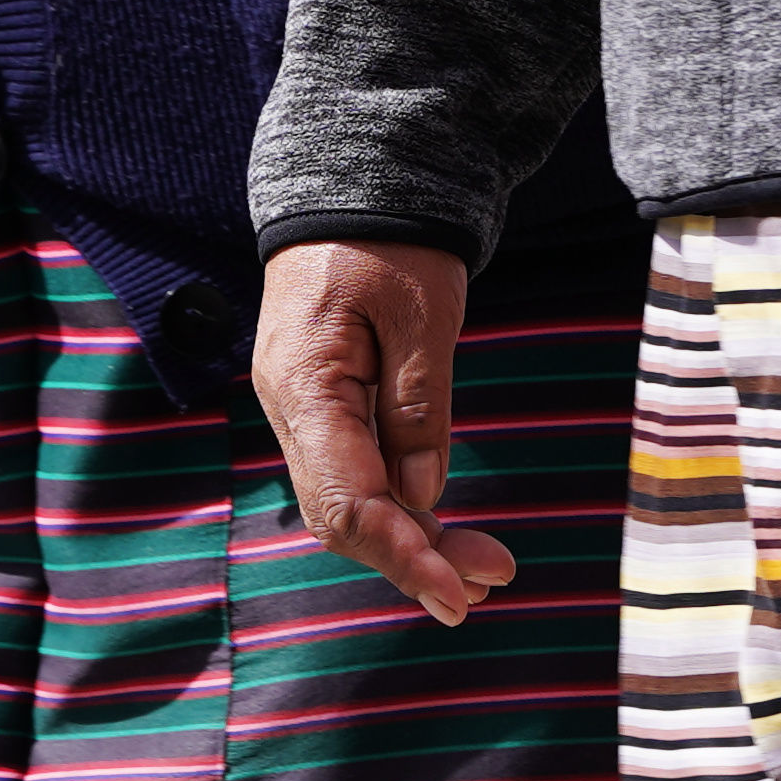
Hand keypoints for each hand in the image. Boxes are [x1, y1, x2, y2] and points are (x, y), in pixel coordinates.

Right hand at [248, 239, 513, 624]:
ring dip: (411, 542)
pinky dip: (399, 508)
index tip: (456, 595)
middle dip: (414, 559)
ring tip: (483, 570)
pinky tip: (442, 528)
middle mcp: (289, 409)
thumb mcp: (422, 312)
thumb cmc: (390, 240)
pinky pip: (353, 474)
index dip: (402, 556)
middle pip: (342, 516)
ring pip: (348, 503)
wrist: (349, 186)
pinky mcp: (321, 408)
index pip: (347, 501)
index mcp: (305, 385)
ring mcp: (300, 411)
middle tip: (490, 584)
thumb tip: (421, 499)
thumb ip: (418, 406)